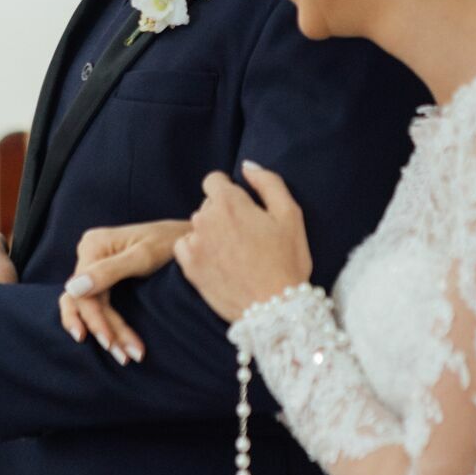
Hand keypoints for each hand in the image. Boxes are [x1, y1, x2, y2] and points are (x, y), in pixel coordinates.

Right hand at [59, 220, 188, 363]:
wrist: (193, 237)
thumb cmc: (172, 241)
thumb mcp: (144, 256)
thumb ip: (109, 271)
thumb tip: (72, 288)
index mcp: (93, 245)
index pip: (84, 292)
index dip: (95, 320)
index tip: (110, 344)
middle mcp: (89, 254)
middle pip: (85, 301)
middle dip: (105, 330)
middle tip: (124, 357)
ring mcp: (96, 266)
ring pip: (90, 306)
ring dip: (105, 331)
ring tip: (125, 356)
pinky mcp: (106, 276)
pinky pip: (98, 304)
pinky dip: (108, 324)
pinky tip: (119, 343)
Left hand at [174, 161, 311, 323]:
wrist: (276, 309)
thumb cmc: (287, 261)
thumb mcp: (290, 214)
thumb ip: (268, 182)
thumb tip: (247, 165)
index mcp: (230, 202)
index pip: (214, 180)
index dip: (229, 190)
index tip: (243, 207)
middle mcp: (206, 219)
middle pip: (207, 204)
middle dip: (223, 213)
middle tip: (246, 235)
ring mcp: (195, 244)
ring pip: (197, 226)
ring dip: (210, 233)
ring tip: (234, 253)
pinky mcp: (189, 268)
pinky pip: (185, 247)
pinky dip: (198, 251)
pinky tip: (218, 262)